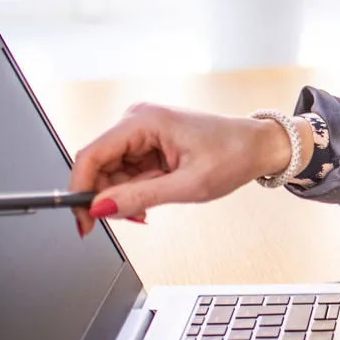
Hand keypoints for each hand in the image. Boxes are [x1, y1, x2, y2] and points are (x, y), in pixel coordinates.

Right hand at [67, 103, 304, 234]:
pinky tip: (153, 199)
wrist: (258, 146)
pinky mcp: (148, 143)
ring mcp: (142, 131)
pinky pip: (126, 172)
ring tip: (152, 208)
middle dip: (107, 198)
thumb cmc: (233, 155)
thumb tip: (101, 208)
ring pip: (111, 173)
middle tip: (131, 219)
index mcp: (144, 120)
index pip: (91, 155)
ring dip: (123, 197)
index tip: (84, 220)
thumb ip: (141, 197)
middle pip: (98, 165)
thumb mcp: (188, 185)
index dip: (80, 189)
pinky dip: (134, 191)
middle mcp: (137, 120)